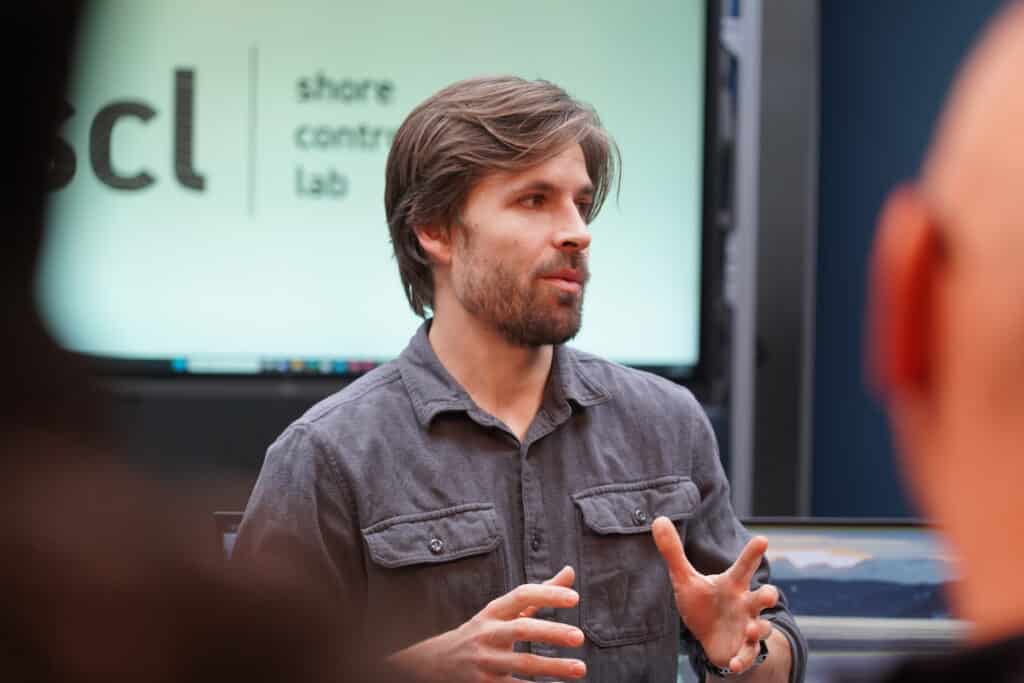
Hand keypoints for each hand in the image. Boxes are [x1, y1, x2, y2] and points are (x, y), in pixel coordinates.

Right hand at [387, 566, 586, 682]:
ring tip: (581, 668)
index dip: (547, 595)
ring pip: (521, 664)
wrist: (436, 663)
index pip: (521, 595)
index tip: (574, 598)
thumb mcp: (503, 611)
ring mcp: (485, 661)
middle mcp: (488, 634)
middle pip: (521, 629)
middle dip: (551, 632)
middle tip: (579, 636)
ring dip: (553, 667)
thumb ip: (539, 594)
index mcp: (494, 611)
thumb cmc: (482, 633)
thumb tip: (570, 571)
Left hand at [651, 517, 778, 674]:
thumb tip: (658, 518)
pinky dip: (742, 660)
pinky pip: (747, 656)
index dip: (752, 553)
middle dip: (768, 596)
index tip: (762, 539)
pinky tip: (733, 663)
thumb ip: (673, 551)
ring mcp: (747, 628)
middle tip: (768, 594)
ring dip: (759, 629)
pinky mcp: (742, 651)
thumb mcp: (685, 579)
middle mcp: (745, 605)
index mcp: (732, 585)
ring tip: (751, 629)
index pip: (744, 566)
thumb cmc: (704, 605)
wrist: (712, 639)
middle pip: (764, 598)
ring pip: (762, 628)